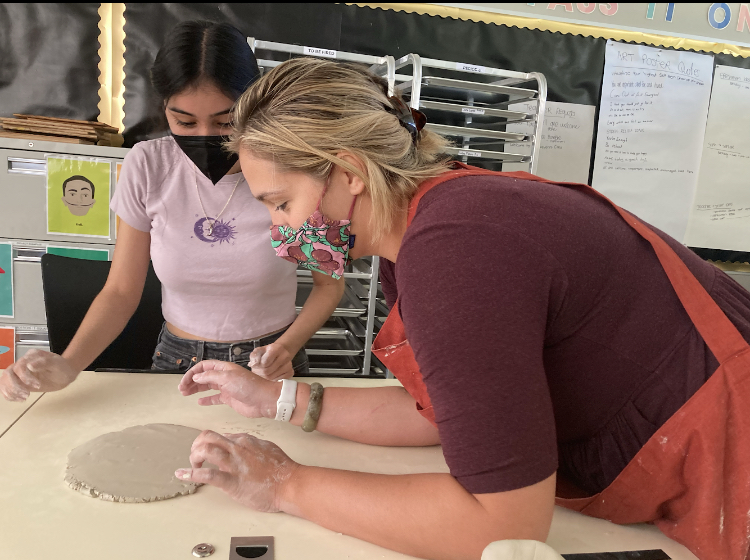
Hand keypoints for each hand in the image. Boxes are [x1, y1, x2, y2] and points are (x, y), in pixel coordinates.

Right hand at [0, 350, 78, 400]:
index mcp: (31, 356)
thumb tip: (29, 365)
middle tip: (27, 395)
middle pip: (8, 373)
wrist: (65, 374)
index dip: (25, 377)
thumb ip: (44, 362)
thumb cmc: (62, 368)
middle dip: (15, 386)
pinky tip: (20, 399)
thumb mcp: (57, 364)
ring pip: (4, 380)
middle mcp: (23, 363)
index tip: (38, 385)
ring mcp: (19, 373)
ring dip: (11, 391)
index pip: (19, 366)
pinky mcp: (19, 382)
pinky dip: (9, 395)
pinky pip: (7, 387)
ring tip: (24, 398)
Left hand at [175, 430, 298, 512]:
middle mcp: (237, 448)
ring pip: (205, 450)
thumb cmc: (282, 469)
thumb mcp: (267, 448)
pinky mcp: (231, 481)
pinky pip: (207, 475)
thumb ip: (253, 445)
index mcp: (245, 440)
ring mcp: (234, 464)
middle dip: (196, 446)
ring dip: (194, 457)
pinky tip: (182, 475)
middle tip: (196, 458)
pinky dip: (190, 475)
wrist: (290, 484)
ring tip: (193, 466)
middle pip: (208, 437)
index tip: (208, 453)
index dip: (210, 444)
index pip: (220, 436)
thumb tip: (243, 445)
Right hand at [178, 360, 279, 418]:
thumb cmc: (248, 386)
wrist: (264, 400)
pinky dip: (206, 399)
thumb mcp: (227, 378)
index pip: (204, 367)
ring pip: (207, 387)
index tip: (184, 383)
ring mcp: (227, 388)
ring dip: (196, 389)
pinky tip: (199, 402)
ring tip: (185, 394)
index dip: (192, 373)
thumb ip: (210, 376)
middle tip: (181, 390)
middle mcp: (224, 376)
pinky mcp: (229, 399)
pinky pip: (215, 398)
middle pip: (204, 377)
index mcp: (224, 368)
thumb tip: (196, 377)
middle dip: (191, 382)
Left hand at [249, 342, 294, 380]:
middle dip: (259, 373)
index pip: (265, 362)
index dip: (258, 366)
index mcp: (277, 348)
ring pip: (272, 378)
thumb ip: (254, 356)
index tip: (256, 365)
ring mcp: (289, 365)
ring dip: (264, 378)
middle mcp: (285, 356)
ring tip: (262, 373)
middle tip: (257, 372)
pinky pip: (278, 380)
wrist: (281, 352)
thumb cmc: (267, 352)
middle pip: (267, 371)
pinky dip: (272, 380)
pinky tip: (270, 375)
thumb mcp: (259, 351)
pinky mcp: (290, 372)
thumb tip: (252, 365)